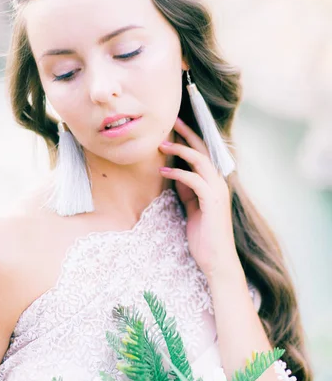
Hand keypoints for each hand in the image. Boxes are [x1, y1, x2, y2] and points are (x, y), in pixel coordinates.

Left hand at [158, 117, 238, 278]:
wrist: (216, 260)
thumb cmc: (203, 235)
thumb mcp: (191, 206)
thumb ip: (186, 188)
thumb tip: (173, 171)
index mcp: (214, 182)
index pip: (204, 152)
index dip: (191, 137)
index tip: (175, 124)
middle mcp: (219, 182)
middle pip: (204, 149)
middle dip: (188, 132)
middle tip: (171, 120)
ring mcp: (218, 190)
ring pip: (200, 160)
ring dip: (180, 149)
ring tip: (161, 143)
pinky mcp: (213, 201)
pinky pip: (194, 179)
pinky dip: (178, 173)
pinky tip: (163, 171)